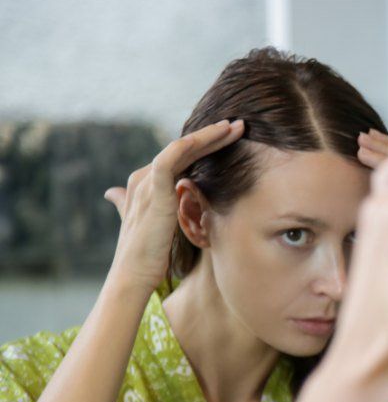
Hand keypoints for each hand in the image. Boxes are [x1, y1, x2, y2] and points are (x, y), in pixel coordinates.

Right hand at [104, 120, 243, 292]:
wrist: (134, 276)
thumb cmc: (149, 256)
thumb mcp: (160, 226)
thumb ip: (162, 211)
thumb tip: (161, 206)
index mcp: (147, 184)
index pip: (181, 157)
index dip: (207, 146)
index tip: (232, 138)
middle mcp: (144, 178)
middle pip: (184, 150)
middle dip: (213, 136)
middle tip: (239, 126)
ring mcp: (146, 182)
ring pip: (181, 148)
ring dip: (209, 136)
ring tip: (234, 127)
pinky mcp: (152, 191)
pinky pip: (170, 159)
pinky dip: (190, 144)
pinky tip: (212, 136)